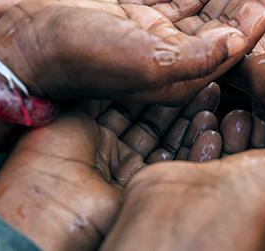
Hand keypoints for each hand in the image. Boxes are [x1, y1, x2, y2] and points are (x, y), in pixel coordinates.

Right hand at [0, 0, 264, 103]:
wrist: (15, 43)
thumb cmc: (77, 55)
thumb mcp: (143, 62)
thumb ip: (195, 58)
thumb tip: (239, 41)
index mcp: (173, 62)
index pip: (231, 35)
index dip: (260, 8)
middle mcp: (160, 40)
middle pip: (217, 11)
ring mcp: (138, 13)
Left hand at [0, 84, 223, 250]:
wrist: (48, 200)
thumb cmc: (51, 151)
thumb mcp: (80, 109)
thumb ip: (107, 90)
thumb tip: (129, 65)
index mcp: (93, 128)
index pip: (135, 104)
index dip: (160, 88)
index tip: (183, 68)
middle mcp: (112, 150)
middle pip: (157, 123)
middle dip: (185, 105)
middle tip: (211, 84)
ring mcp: (127, 172)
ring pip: (170, 144)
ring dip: (195, 125)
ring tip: (216, 103)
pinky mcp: (141, 191)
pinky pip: (174, 168)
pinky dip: (196, 152)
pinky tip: (212, 132)